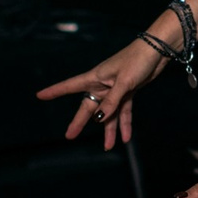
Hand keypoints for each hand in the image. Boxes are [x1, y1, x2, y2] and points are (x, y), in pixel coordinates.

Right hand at [37, 37, 166, 148]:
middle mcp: (103, 84)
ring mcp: (115, 89)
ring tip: (107, 146)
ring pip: (108, 113)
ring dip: (109, 129)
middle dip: (81, 122)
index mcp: (96, 77)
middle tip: (70, 136)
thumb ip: (112, 101)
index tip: (39, 96)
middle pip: (89, 106)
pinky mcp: (128, 91)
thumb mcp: (124, 82)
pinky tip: (126, 137)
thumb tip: (98, 118)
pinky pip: (123, 111)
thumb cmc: (137, 60)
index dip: (55, 91)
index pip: (70, 86)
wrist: (158, 51)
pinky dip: (125, 123)